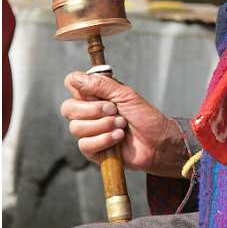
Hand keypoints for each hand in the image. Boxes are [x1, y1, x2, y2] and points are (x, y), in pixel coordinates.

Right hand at [61, 71, 187, 177]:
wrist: (157, 141)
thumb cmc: (144, 116)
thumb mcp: (126, 95)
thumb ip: (101, 85)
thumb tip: (75, 77)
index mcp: (95, 95)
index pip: (71, 84)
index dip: (80, 89)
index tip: (100, 94)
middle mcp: (88, 112)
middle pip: (68, 108)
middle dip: (94, 110)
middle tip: (115, 110)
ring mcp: (88, 131)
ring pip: (76, 127)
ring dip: (104, 125)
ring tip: (122, 125)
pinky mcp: (91, 149)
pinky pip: (85, 144)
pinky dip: (105, 139)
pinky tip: (119, 138)